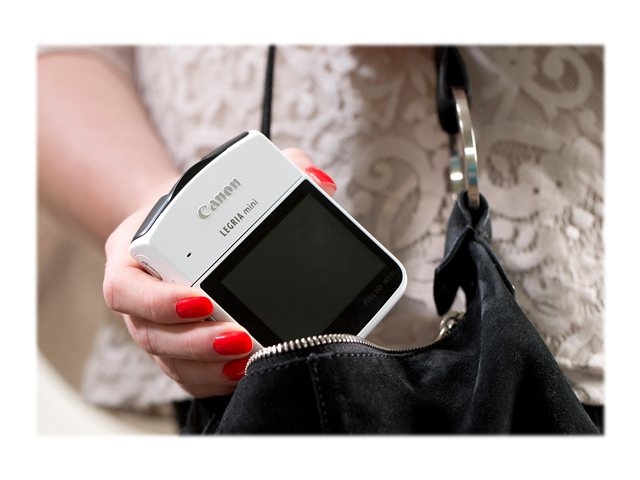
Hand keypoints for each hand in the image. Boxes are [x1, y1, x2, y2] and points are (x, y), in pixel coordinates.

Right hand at [102, 148, 336, 397]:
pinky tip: (244, 372)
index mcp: (134, 257)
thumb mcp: (228, 178)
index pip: (126, 287)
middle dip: (195, 343)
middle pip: (152, 335)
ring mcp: (156, 328)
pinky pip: (188, 376)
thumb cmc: (201, 206)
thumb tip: (318, 180)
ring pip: (171, 361)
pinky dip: (215, 380)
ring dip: (209, 366)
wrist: (183, 226)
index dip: (158, 301)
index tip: (202, 300)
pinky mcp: (176, 350)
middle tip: (239, 337)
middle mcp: (140, 299)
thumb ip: (276, 168)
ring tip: (248, 359)